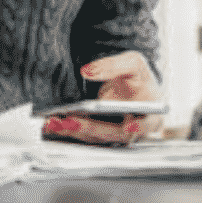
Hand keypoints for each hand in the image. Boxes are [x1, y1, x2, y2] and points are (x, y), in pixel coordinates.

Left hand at [43, 51, 162, 144]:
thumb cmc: (138, 78)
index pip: (148, 123)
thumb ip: (112, 65)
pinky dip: (68, 133)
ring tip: (53, 122)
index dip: (140, 127)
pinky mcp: (100, 137)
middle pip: (113, 134)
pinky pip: (84, 138)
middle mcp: (134, 131)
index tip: (129, 127)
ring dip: (73, 133)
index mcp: (150, 114)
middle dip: (90, 128)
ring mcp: (116, 137)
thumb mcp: (132, 63)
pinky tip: (51, 126)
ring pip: (96, 139)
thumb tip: (86, 71)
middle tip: (68, 121)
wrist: (132, 87)